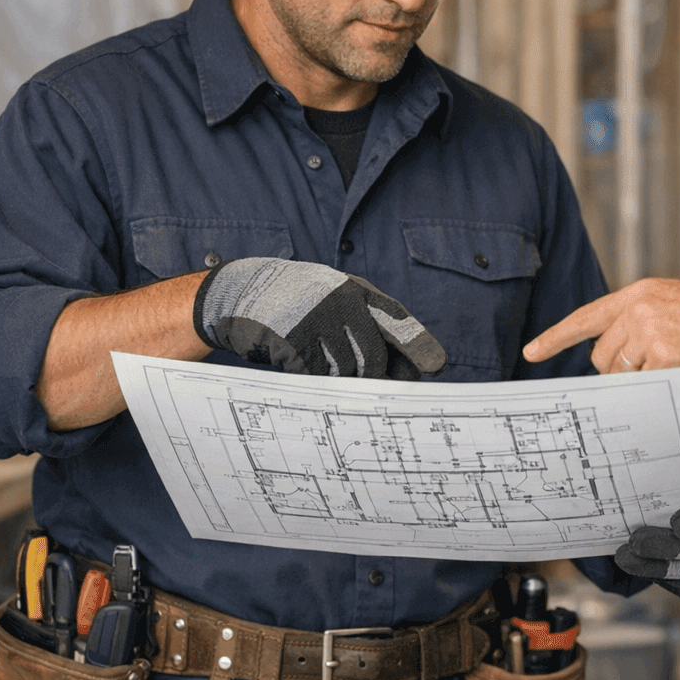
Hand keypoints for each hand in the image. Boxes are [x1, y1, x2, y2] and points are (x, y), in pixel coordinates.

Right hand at [193, 258, 446, 379]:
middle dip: (373, 379)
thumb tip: (404, 374)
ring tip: (318, 360)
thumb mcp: (337, 302)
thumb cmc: (301, 305)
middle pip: (373, 357)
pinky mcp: (291, 339)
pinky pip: (316, 376)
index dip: (418, 344)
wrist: (243, 292)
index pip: (397, 320)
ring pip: (345, 371)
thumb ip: (368, 327)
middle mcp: (341, 301)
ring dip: (338, 378)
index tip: (436, 366)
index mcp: (358, 291)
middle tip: (367, 388)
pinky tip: (299, 362)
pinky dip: (313, 379)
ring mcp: (316, 319)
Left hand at [522, 278, 679, 388]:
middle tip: (655, 368)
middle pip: (601, 355)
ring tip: (677, 365)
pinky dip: (661, 388)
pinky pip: (645, 386)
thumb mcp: (675, 309)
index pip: (586, 316)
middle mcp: (638, 306)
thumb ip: (641, 323)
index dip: (556, 336)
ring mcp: (649, 329)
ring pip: (620, 373)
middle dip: (618, 371)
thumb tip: (613, 359)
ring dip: (642, 380)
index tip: (531, 351)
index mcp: (640, 293)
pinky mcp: (664, 353)